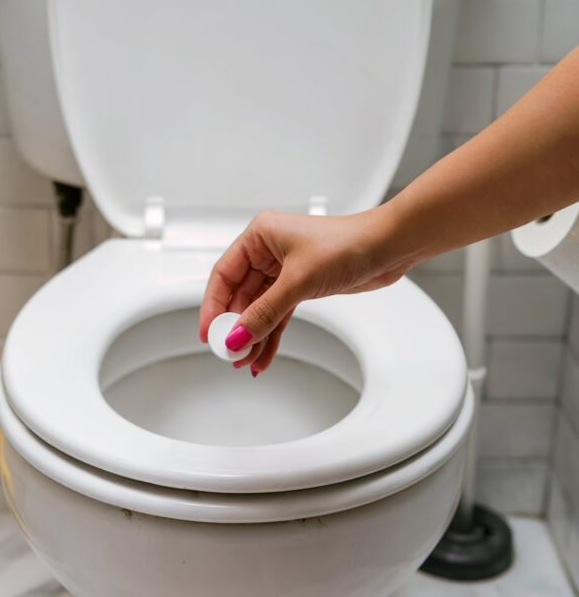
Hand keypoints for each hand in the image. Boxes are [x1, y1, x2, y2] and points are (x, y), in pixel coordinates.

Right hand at [199, 207, 404, 373]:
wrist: (388, 247)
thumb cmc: (349, 243)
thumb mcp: (298, 281)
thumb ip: (265, 312)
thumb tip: (237, 336)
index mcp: (260, 235)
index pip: (223, 275)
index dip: (212, 306)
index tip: (208, 333)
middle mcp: (268, 251)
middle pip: (239, 296)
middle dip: (235, 327)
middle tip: (230, 353)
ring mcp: (284, 270)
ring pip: (258, 309)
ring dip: (253, 336)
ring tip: (247, 361)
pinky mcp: (300, 286)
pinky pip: (277, 315)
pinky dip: (271, 335)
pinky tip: (264, 355)